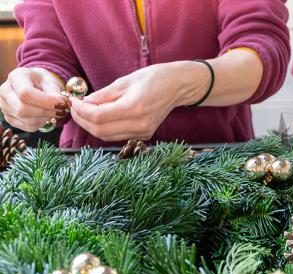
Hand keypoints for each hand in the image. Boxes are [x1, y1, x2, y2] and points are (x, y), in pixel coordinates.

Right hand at [0, 67, 65, 131]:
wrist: (36, 85)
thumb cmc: (43, 81)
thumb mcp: (51, 81)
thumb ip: (55, 93)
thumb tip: (61, 104)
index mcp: (16, 77)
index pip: (25, 93)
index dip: (45, 102)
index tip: (62, 104)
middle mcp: (5, 92)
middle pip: (23, 109)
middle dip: (46, 112)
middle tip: (61, 109)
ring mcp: (5, 107)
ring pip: (27, 121)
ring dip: (46, 119)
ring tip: (55, 111)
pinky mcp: (10, 118)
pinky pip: (28, 127)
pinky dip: (42, 123)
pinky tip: (46, 115)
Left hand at [70, 62, 209, 141]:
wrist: (178, 86)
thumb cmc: (154, 78)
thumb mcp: (125, 81)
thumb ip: (103, 95)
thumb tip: (84, 103)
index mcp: (135, 108)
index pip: (99, 117)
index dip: (81, 111)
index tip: (73, 102)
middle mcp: (140, 124)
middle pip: (100, 131)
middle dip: (83, 120)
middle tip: (75, 108)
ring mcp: (143, 132)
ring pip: (107, 136)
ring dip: (92, 126)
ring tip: (85, 112)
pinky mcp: (144, 135)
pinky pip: (117, 135)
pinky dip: (104, 128)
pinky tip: (101, 116)